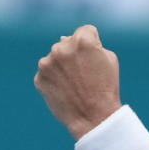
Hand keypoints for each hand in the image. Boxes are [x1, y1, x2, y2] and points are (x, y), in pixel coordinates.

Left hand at [34, 24, 121, 139]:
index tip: (95, 61)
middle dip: (75, 54)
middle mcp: (61, 48)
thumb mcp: (109, 58)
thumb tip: (65, 38)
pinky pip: (47, 72)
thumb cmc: (106, 87)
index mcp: (82, 40)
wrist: (93, 118)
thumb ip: (92, 43)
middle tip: (85, 74)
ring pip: (56, 57)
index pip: (86, 31)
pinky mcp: (39, 78)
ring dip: (63, 66)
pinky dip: (55, 79)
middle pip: (68, 43)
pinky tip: (66, 90)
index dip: (93, 46)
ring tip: (75, 83)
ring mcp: (47, 63)